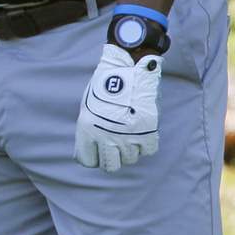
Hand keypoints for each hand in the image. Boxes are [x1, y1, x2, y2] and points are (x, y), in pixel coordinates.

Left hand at [75, 43, 161, 172]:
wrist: (127, 68)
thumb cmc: (105, 85)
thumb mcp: (88, 107)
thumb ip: (89, 129)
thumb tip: (93, 149)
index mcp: (86, 128)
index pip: (87, 160)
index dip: (93, 158)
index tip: (97, 153)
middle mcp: (105, 136)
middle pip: (110, 166)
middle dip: (112, 159)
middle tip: (115, 150)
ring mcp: (127, 135)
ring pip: (130, 159)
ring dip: (129, 149)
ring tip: (128, 134)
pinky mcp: (147, 131)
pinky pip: (148, 150)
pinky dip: (145, 144)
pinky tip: (141, 132)